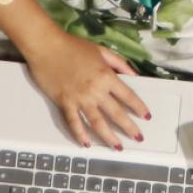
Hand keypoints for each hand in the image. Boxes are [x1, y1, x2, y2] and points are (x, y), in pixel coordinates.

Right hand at [27, 34, 151, 147]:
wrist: (46, 46)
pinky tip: (87, 143)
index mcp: (107, 76)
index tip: (147, 117)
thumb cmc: (73, 46)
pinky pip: (73, 122)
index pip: (128, 96)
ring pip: (97, 122)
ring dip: (108, 136)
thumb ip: (120, 63)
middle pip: (116, 113)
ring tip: (117, 147)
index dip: (139, 107)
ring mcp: (79, 98)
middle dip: (129, 127)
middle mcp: (95, 90)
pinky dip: (80, 134)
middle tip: (138, 138)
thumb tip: (135, 75)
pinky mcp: (63, 102)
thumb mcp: (102, 51)